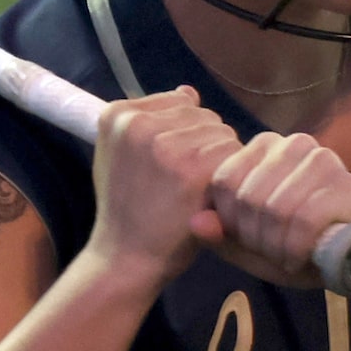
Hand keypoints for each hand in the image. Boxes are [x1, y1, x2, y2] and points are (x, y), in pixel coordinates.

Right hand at [82, 89, 242, 289]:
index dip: (184, 134)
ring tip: (195, 191)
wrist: (124, 258)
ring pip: (222, 133)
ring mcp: (166, 145)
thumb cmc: (125, 208)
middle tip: (182, 183)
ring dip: (219, 161)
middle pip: (204, 116)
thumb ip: (149, 121)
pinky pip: (234, 155)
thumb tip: (189, 92)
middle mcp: (139, 124)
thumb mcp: (119, 155)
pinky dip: (231, 178)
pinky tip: (210, 198)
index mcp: (117, 116)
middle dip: (203, 145)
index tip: (167, 165)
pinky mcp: (193, 169)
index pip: (180, 102)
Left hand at [193, 131, 350, 289]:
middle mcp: (291, 143)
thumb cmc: (295, 246)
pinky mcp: (345, 182)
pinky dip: (297, 250)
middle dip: (255, 238)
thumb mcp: (249, 246)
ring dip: (277, 247)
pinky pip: (303, 222)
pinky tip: (302, 257)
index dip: (230, 222)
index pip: (224, 181)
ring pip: (275, 210)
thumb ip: (220, 235)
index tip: (249, 240)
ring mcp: (321, 159)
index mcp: (262, 148)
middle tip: (273, 251)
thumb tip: (195, 223)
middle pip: (248, 198)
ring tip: (288, 254)